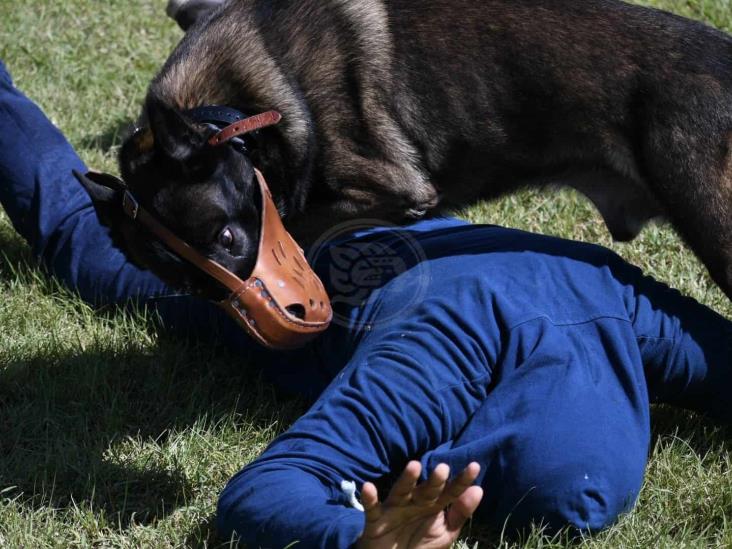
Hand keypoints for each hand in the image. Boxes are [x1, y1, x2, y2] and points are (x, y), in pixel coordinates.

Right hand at [357, 461, 482, 548]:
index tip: (474, 467)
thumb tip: (478, 490)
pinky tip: (368, 487)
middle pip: (426, 490)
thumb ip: (460, 513)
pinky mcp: (376, 520)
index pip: (450, 492)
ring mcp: (395, 509)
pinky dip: (369, 498)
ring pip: (401, 492)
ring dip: (406, 480)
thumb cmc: (420, 544)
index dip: (461, 481)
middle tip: (443, 468)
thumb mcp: (445, 533)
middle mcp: (414, 503)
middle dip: (434, 481)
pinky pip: (373, 508)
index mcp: (433, 505)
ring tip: (414, 466)